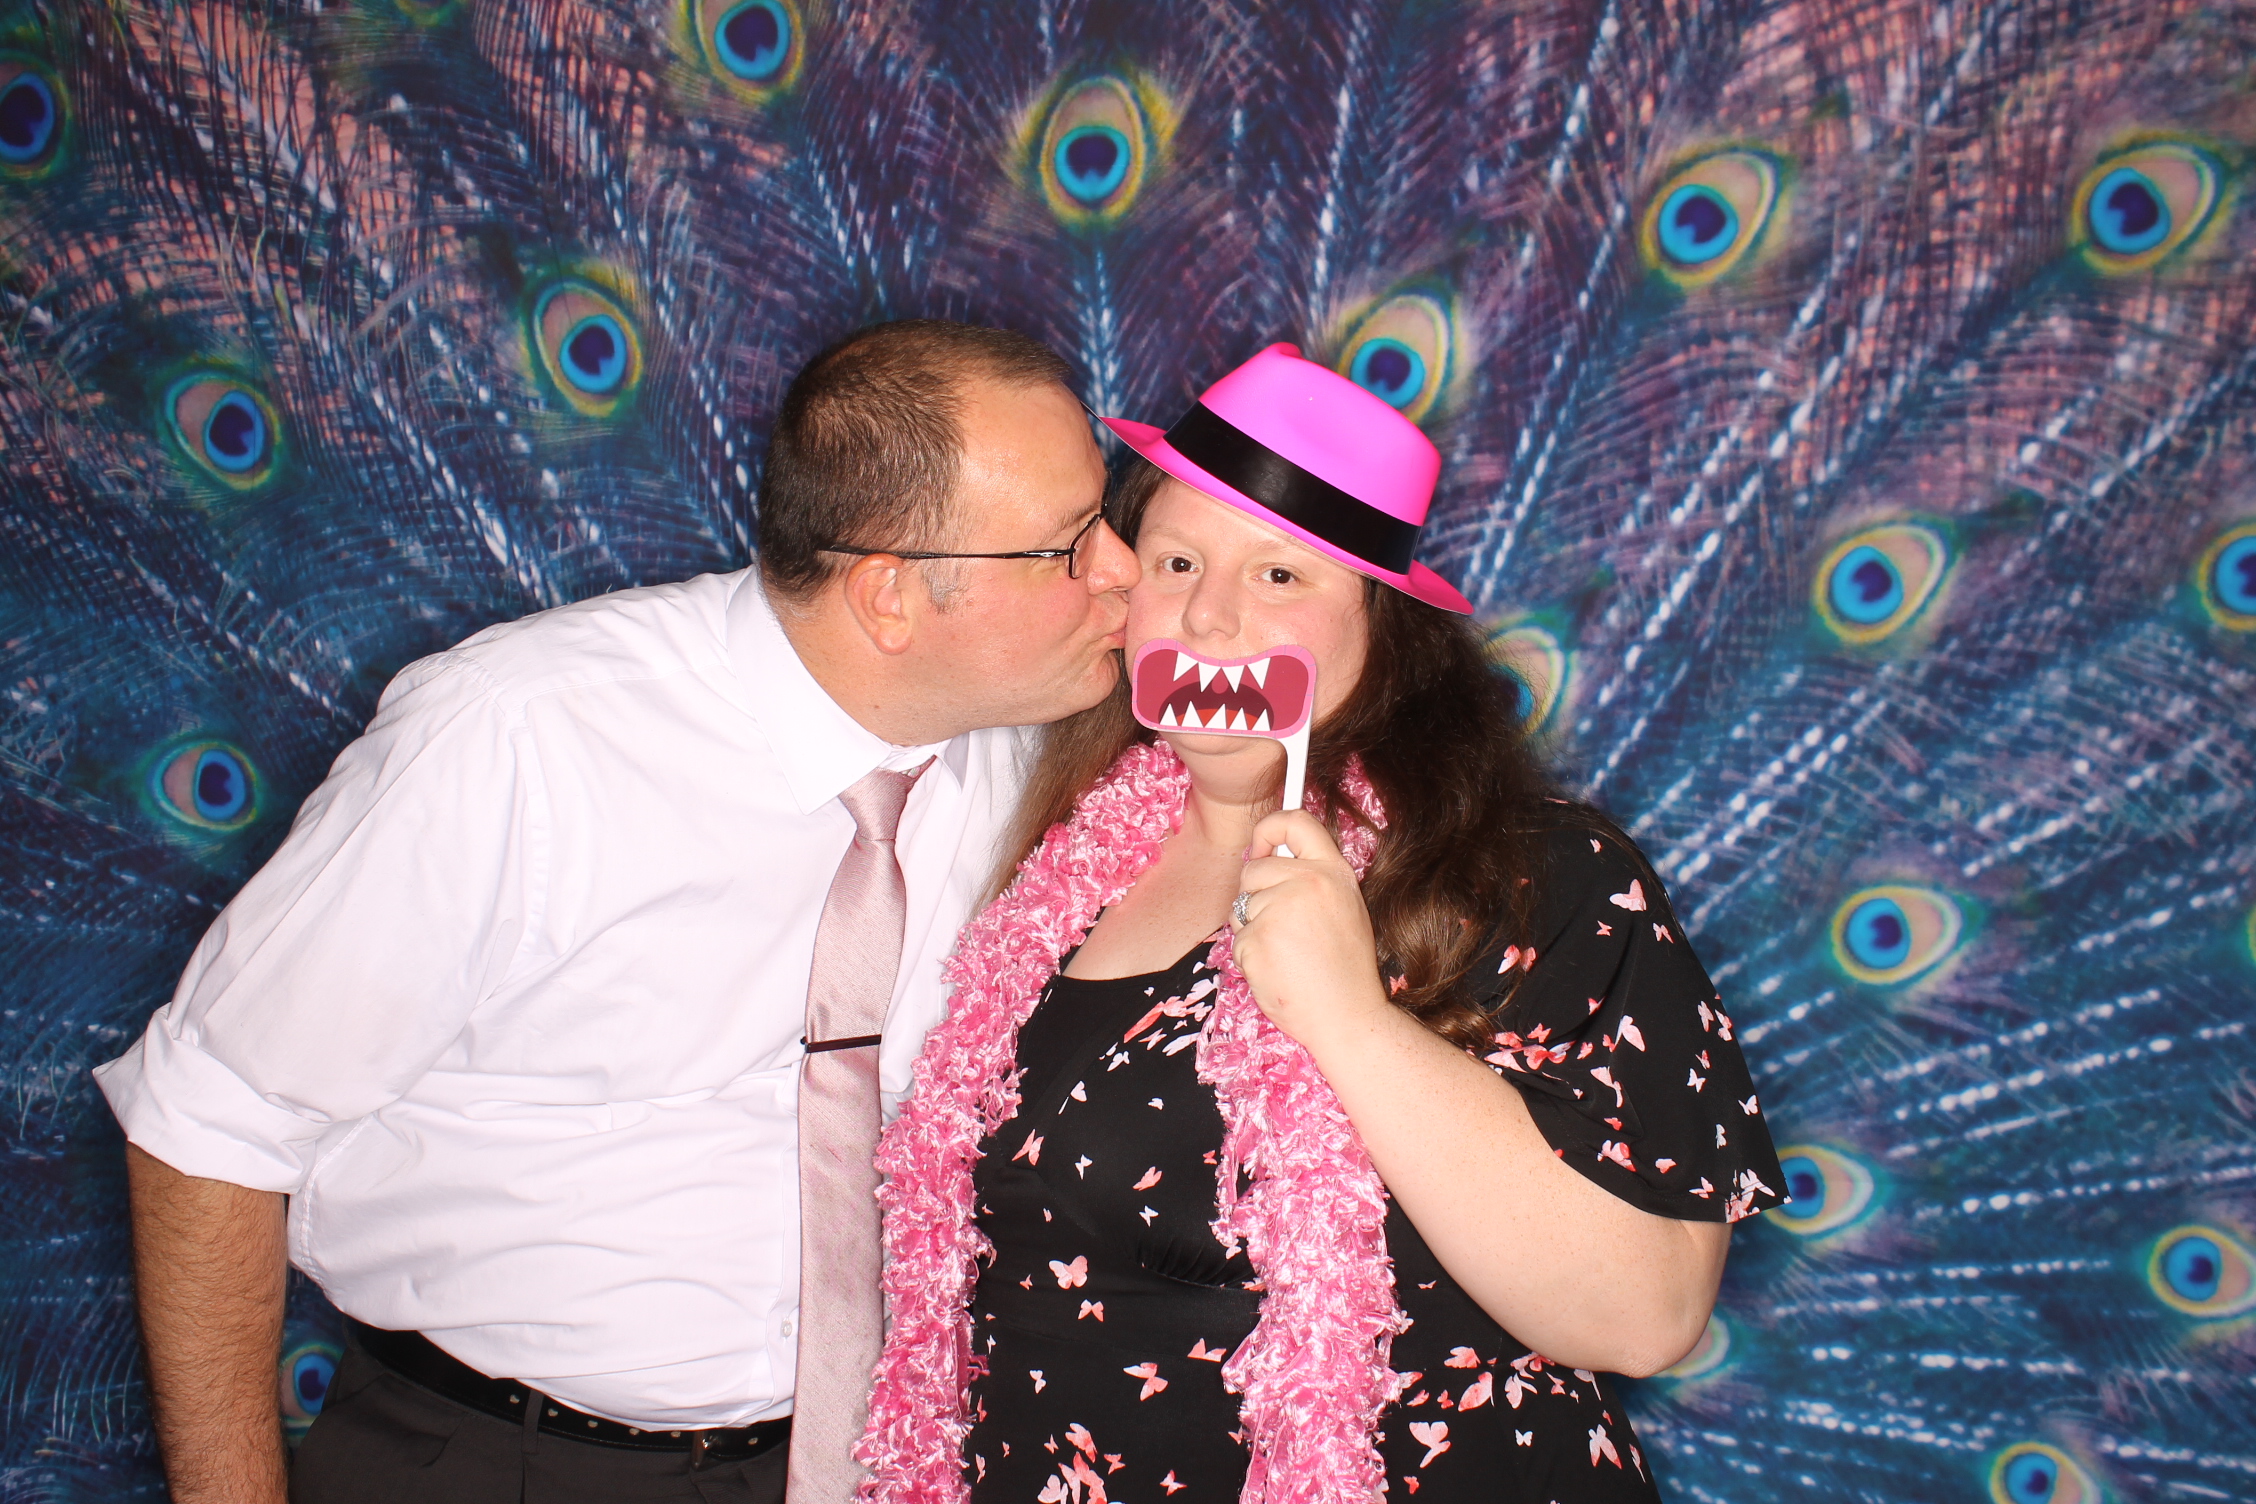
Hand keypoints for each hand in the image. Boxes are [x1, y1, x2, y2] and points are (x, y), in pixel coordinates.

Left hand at [1230, 809, 1390, 1047]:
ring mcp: (1280, 910)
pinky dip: (1251, 957)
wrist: (1346, 1016)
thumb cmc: (1344, 970)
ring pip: (1241, 906)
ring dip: (1253, 929)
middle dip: (1256, 895)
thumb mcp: (1343, 908)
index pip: (1295, 821)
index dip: (1270, 828)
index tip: (1263, 845)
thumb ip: (1312, 880)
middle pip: (1254, 868)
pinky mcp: (1257, 939)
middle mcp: (1307, 883)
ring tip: (1288, 954)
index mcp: (1333, 872)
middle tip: (1283, 928)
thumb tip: (1270, 856)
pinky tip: (1278, 970)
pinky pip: (1238, 939)